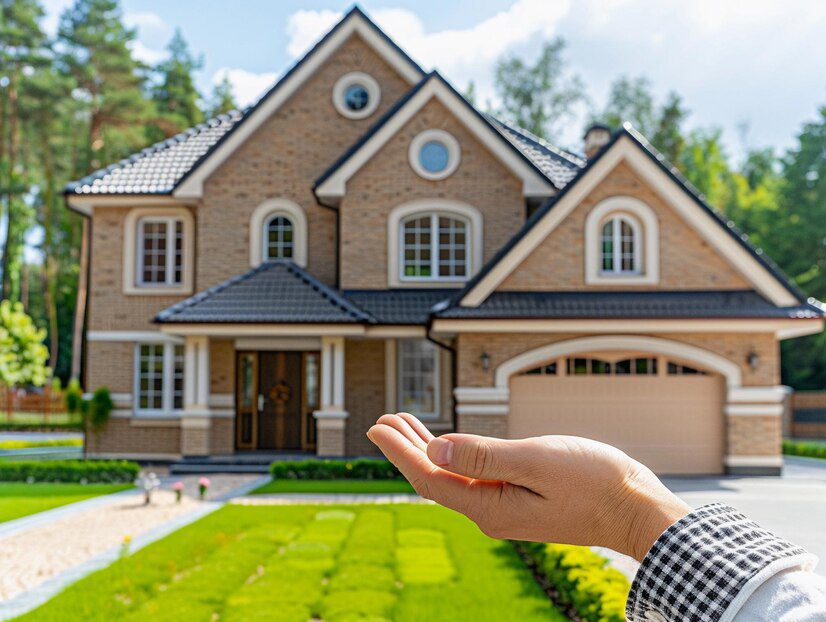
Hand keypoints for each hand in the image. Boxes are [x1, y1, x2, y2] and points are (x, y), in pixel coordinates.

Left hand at [367, 413, 690, 561]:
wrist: (637, 509)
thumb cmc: (596, 482)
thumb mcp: (537, 461)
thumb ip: (484, 456)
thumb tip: (434, 450)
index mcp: (489, 507)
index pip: (428, 477)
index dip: (399, 450)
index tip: (375, 425)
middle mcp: (490, 513)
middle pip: (434, 479)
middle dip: (405, 448)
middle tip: (382, 420)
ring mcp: (504, 509)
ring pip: (451, 478)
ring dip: (426, 450)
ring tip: (404, 424)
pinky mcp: (518, 500)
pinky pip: (472, 478)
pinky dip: (454, 457)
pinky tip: (449, 444)